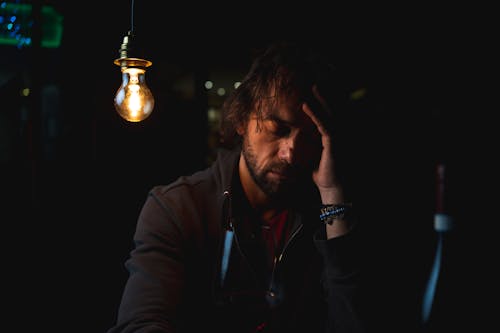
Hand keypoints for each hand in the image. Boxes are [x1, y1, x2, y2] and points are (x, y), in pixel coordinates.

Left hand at [302, 85, 344, 204]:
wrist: (333, 189)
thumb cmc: (323, 174)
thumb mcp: (314, 156)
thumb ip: (309, 145)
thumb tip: (297, 140)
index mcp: (337, 135)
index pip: (332, 114)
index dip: (325, 102)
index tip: (316, 90)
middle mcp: (342, 134)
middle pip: (335, 109)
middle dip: (326, 95)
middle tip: (316, 82)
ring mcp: (340, 137)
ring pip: (331, 114)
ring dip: (322, 99)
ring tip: (313, 87)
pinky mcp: (334, 143)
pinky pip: (324, 125)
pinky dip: (315, 114)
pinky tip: (306, 105)